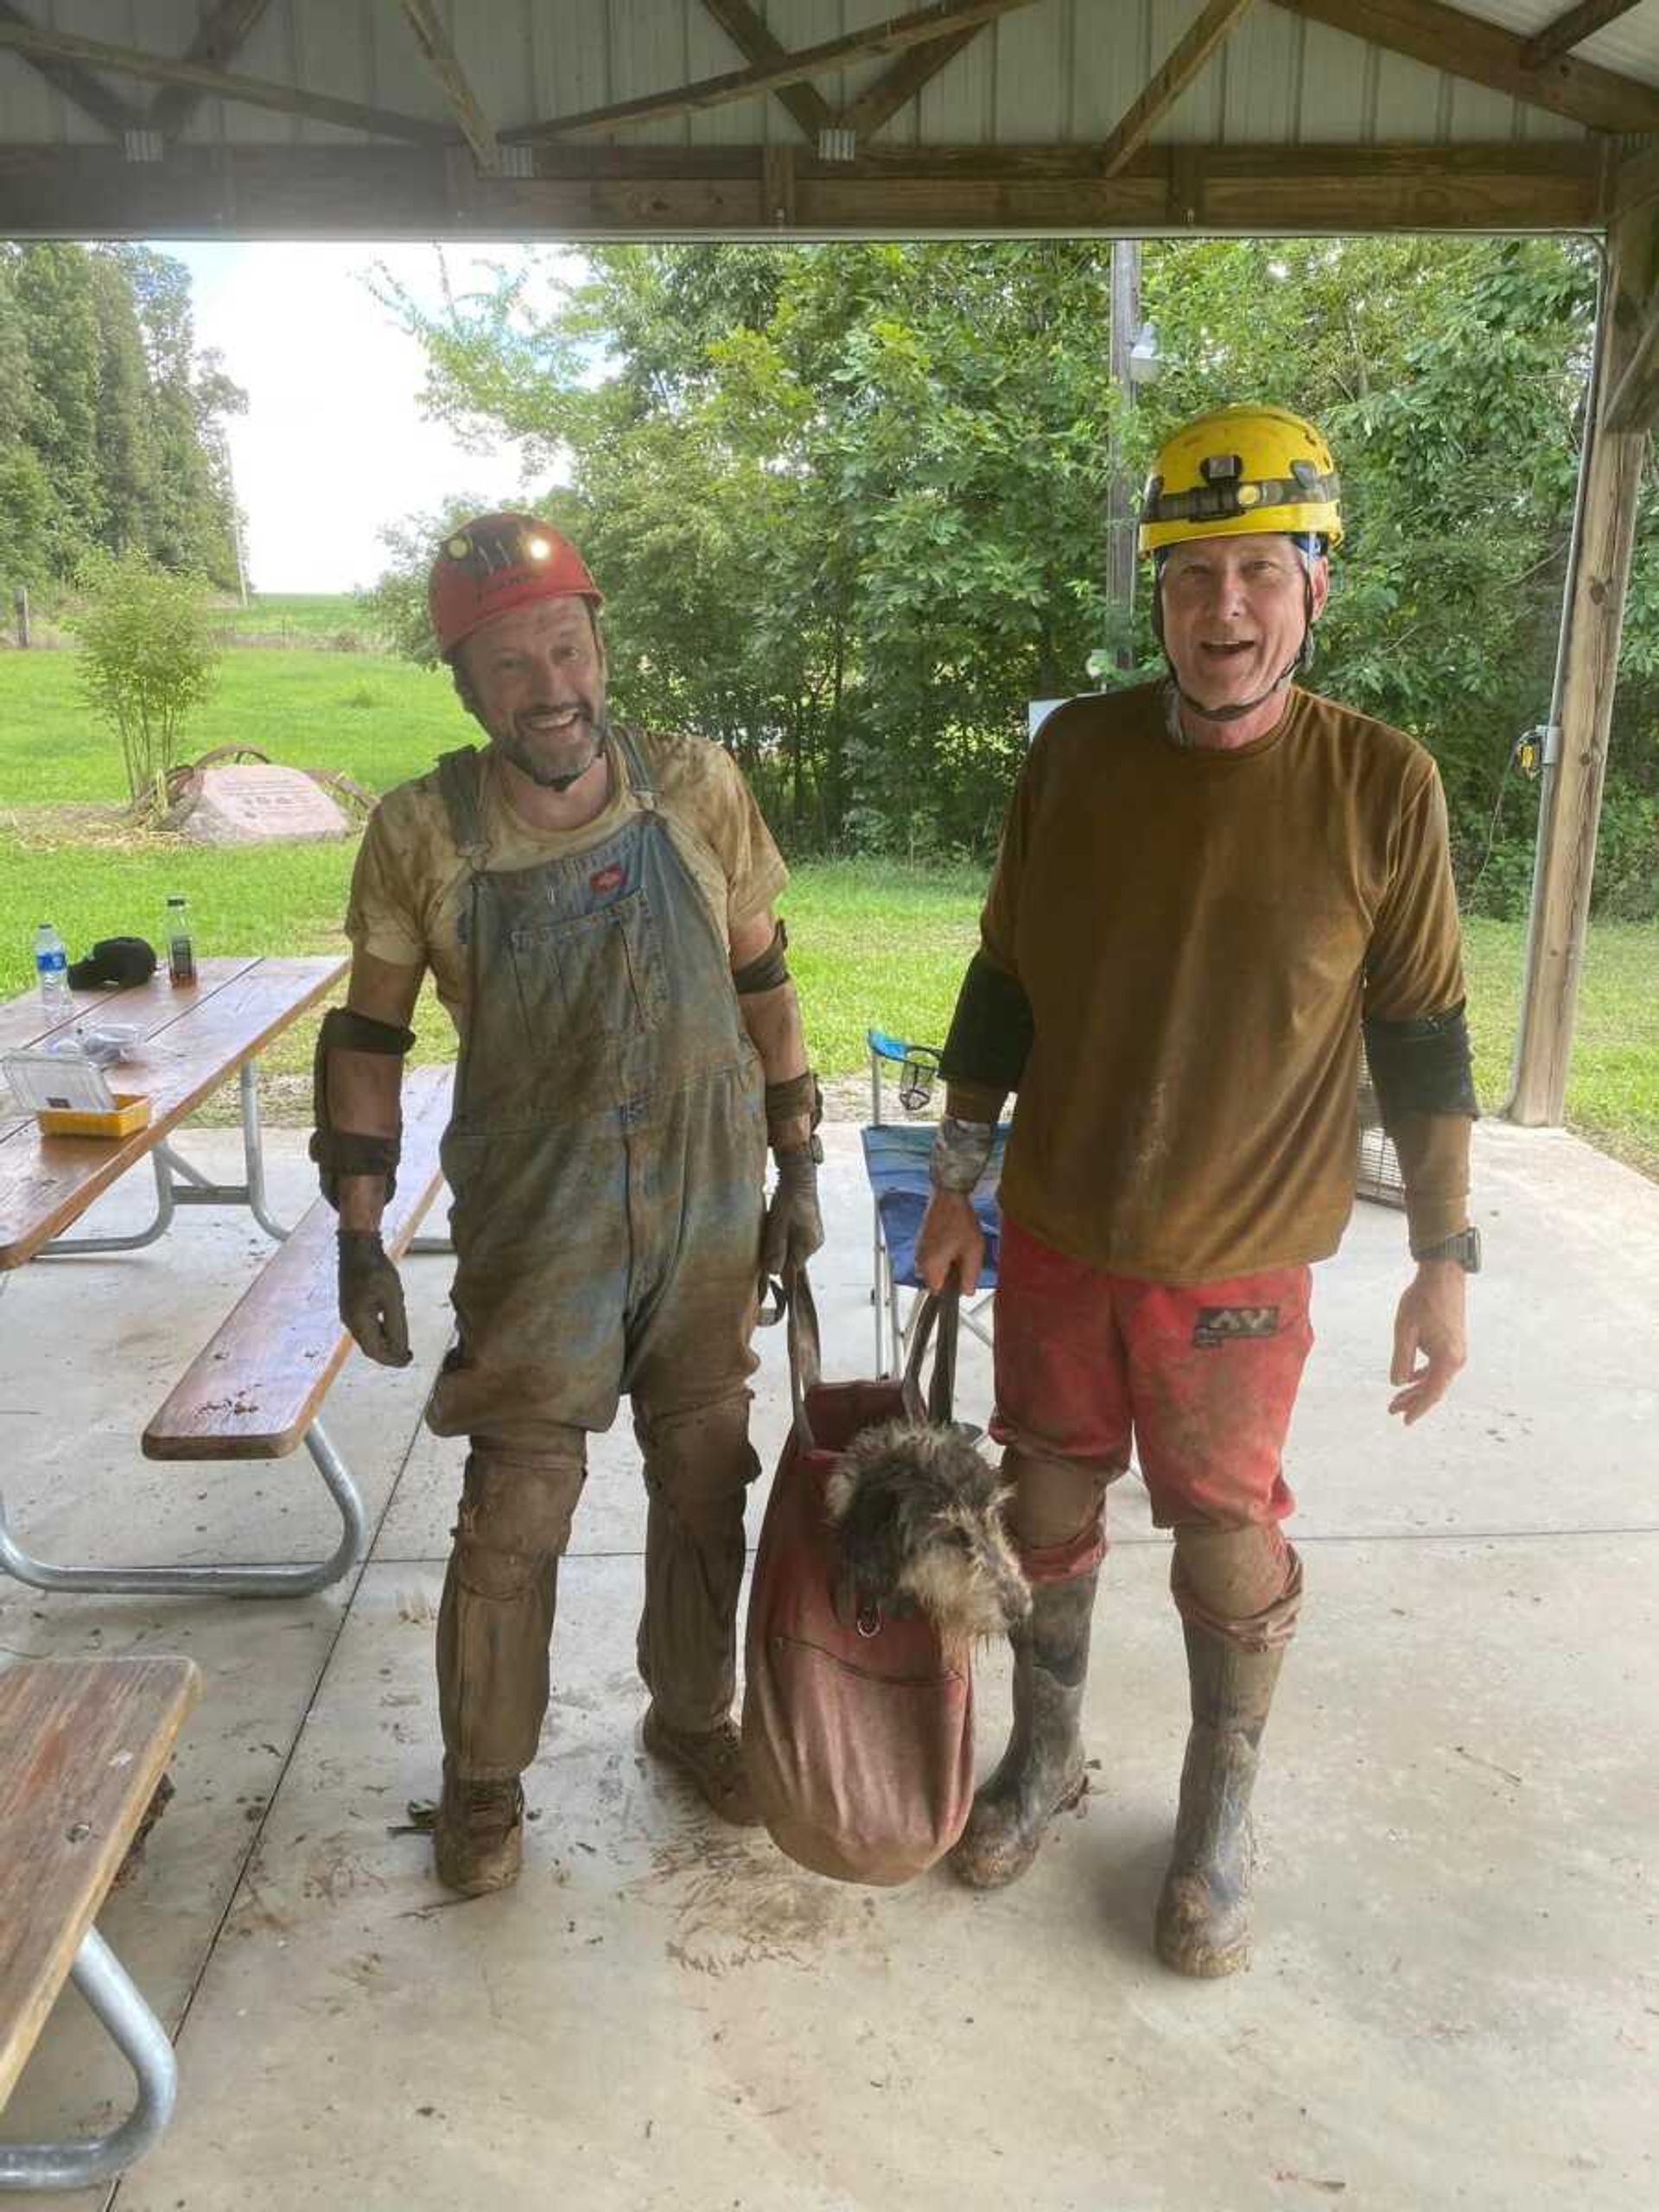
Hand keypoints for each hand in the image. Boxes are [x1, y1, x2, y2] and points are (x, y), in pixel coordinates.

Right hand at [338, 1229, 411, 1367]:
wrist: (358, 1246)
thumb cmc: (377, 1269)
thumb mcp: (393, 1298)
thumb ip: (397, 1326)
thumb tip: (400, 1350)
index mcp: (358, 1321)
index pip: (375, 1351)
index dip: (392, 1360)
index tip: (409, 1360)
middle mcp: (349, 1320)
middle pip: (369, 1347)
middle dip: (388, 1354)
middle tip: (408, 1355)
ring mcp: (348, 1313)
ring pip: (367, 1338)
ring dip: (384, 1344)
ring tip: (402, 1344)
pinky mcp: (350, 1305)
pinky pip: (365, 1327)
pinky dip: (379, 1333)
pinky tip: (390, 1328)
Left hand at [760, 1144, 823, 1281]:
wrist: (799, 1176)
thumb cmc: (789, 1200)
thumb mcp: (778, 1225)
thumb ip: (776, 1249)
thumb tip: (774, 1272)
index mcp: (810, 1244)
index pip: (792, 1267)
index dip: (778, 1264)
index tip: (766, 1259)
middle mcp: (815, 1242)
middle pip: (792, 1258)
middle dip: (778, 1253)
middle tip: (767, 1237)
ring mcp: (813, 1234)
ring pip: (792, 1247)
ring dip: (780, 1243)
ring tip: (773, 1227)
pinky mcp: (809, 1226)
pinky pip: (794, 1238)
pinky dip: (784, 1235)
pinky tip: (777, 1224)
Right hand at [916, 1189, 984, 1295]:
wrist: (949, 1195)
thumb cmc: (961, 1222)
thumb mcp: (973, 1252)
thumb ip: (970, 1276)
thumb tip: (967, 1293)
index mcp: (930, 1266)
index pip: (937, 1293)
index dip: (952, 1288)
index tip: (963, 1276)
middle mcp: (920, 1260)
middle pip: (935, 1280)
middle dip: (950, 1274)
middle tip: (964, 1258)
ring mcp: (919, 1250)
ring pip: (934, 1268)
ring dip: (947, 1263)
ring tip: (960, 1246)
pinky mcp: (921, 1240)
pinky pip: (931, 1256)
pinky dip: (942, 1253)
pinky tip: (953, 1240)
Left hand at [1389, 1260, 1466, 1424]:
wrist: (1442, 1277)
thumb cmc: (1422, 1301)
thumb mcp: (1405, 1331)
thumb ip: (1401, 1359)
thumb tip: (1397, 1383)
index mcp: (1448, 1358)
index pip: (1431, 1393)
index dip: (1417, 1408)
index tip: (1403, 1420)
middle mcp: (1456, 1359)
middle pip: (1434, 1389)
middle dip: (1413, 1401)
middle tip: (1391, 1410)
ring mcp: (1457, 1352)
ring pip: (1435, 1379)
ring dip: (1417, 1389)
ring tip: (1396, 1398)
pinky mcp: (1453, 1344)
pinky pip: (1438, 1367)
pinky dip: (1423, 1375)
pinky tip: (1410, 1380)